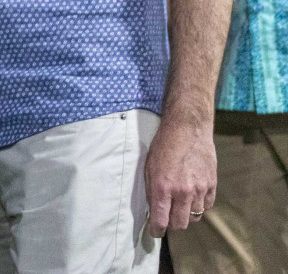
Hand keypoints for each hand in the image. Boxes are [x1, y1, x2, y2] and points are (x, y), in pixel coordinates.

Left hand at [145, 115, 215, 235]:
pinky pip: (207, 206)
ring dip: (186, 215)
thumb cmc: (164, 146)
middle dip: (172, 225)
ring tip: (180, 205)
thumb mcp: (149, 167)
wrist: (188, 129)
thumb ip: (152, 191)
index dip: (157, 231)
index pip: (161, 220)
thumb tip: (154, 211)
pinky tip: (192, 197)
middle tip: (167, 219)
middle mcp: (182, 191)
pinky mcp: (212, 185)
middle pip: (180, 224)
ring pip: (195, 217)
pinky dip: (199, 206)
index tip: (155, 232)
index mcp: (162, 187)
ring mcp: (199, 189)